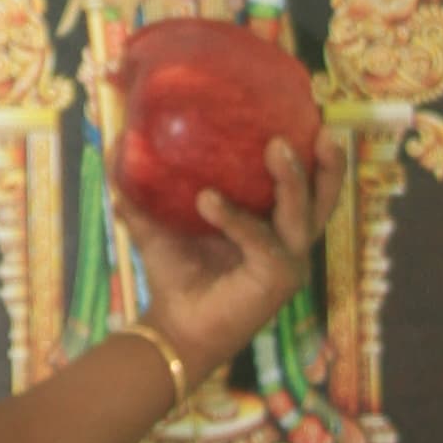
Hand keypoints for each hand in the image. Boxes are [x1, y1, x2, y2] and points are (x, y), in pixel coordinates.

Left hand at [119, 132, 344, 386]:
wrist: (173, 327)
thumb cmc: (176, 274)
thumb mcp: (160, 222)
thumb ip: (140, 187)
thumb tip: (114, 144)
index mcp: (275, 224)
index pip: (310, 185)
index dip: (321, 156)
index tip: (316, 115)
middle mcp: (289, 242)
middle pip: (324, 199)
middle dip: (328, 164)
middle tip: (320, 130)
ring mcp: (287, 263)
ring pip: (302, 215)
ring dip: (292, 179)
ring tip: (274, 148)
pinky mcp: (275, 282)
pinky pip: (261, 242)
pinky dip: (236, 219)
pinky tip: (207, 200)